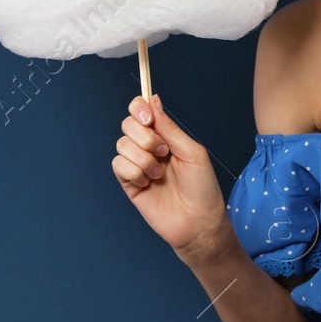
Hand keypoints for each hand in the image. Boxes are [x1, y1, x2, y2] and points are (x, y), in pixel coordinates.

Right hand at [112, 94, 229, 258]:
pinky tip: (148, 183)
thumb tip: (153, 99)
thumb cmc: (202, 187)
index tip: (148, 118)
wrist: (198, 221)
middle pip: (128, 125)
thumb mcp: (192, 152)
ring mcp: (137, 165)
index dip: (139, 108)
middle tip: (163, 152)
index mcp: (165, 137)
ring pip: (122, 144)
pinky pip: (118, 165)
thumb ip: (169, 128)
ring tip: (159, 174)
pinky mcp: (128, 183)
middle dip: (145, 137)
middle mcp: (148, 148)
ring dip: (143, 158)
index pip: (142, 112)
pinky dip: (134, 172)